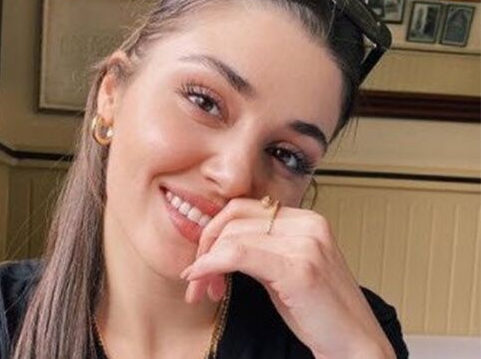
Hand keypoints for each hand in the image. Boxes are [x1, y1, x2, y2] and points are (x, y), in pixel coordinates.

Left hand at [180, 198, 395, 358]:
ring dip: (205, 263)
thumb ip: (260, 249)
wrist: (356, 347)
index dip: (214, 231)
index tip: (202, 259)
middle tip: (197, 278)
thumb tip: (216, 243)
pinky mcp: (299, 269)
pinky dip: (211, 266)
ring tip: (203, 290)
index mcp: (307, 220)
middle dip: (205, 246)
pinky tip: (204, 283)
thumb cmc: (320, 314)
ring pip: (231, 237)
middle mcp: (309, 225)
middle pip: (233, 218)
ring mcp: (306, 244)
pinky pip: (237, 255)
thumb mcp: (286, 270)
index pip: (243, 208)